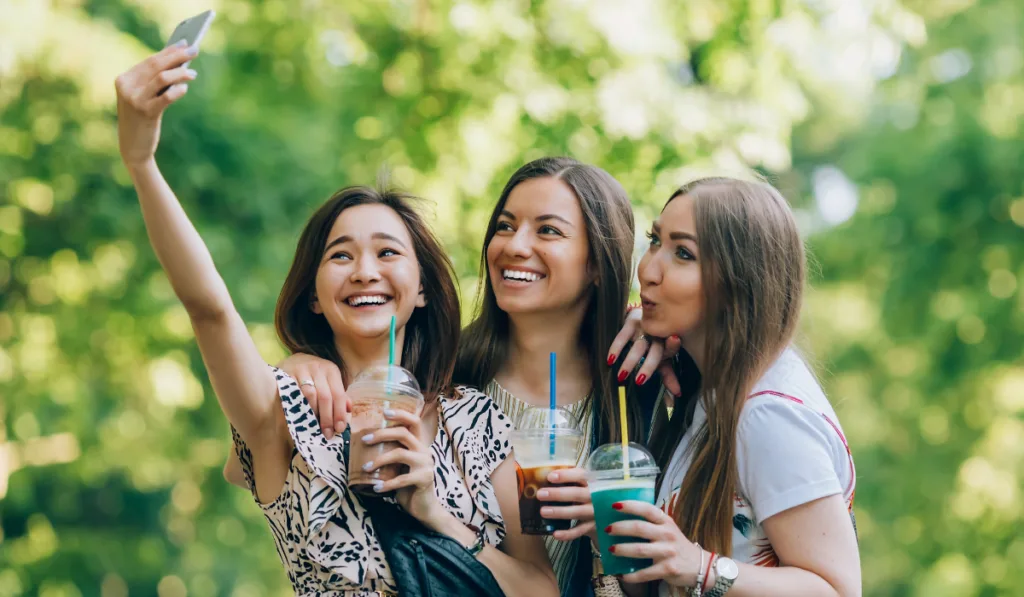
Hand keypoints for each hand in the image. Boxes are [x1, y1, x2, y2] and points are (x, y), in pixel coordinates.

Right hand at [115, 42, 198, 167]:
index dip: (169, 52)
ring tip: (193, 73)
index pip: (150, 61)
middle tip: (194, 50)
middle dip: (177, 56)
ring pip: (162, 78)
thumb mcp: (143, 97)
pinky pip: (166, 97)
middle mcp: (127, 87)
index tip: (184, 44)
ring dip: (181, 73)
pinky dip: (178, 90)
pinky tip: (185, 89)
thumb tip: (178, 62)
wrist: (133, 146)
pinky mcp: (146, 112)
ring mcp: (135, 99)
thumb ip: (154, 81)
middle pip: (156, 65)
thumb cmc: (141, 119)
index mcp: (123, 79)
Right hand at [277, 353, 349, 438]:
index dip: (339, 413)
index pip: (338, 394)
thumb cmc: (316, 375)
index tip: (339, 429)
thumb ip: (339, 395)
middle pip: (325, 397)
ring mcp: (301, 370)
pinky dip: (299, 407)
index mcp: (331, 370)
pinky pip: (294, 393)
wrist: (294, 361)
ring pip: (309, 396)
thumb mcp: (330, 380)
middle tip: (327, 434)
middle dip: (327, 418)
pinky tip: (301, 418)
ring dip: (313, 414)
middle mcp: (317, 368)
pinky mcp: (286, 375)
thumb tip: (349, 410)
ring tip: (315, 428)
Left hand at [360, 408, 440, 523]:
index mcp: (419, 444)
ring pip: (400, 453)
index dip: (400, 414)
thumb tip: (365, 445)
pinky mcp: (424, 479)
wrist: (425, 507)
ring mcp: (426, 464)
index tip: (384, 412)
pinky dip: (386, 484)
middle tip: (365, 439)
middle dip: (382, 434)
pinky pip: (402, 479)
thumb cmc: (408, 485)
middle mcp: (425, 451)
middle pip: (404, 433)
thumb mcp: (400, 466)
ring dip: (379, 460)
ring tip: (365, 467)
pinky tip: (376, 488)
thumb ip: (392, 454)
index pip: (414, 422)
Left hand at [537, 467, 596, 542]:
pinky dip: (568, 533)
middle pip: (577, 494)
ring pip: (577, 512)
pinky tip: (555, 534)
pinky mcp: (594, 527)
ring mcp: (596, 512)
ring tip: (543, 511)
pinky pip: (580, 531)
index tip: (550, 477)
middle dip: (558, 494)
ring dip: (559, 512)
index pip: (581, 475)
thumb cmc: (593, 495)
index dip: (566, 475)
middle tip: (540, 494)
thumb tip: (546, 475)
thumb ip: (573, 480)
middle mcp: (597, 496)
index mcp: (594, 482)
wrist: (612, 515)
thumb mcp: (588, 485)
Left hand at [605, 500, 701, 587]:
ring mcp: (668, 552)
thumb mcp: (667, 529)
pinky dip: (631, 575)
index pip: (647, 509)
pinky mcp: (668, 569)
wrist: (699, 565)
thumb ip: (650, 523)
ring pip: (640, 550)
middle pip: (639, 528)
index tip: (614, 505)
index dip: (630, 506)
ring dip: (622, 550)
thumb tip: (620, 518)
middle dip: (620, 528)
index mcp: (665, 521)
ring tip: (610, 550)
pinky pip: (645, 573)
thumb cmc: (675, 544)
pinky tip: (621, 574)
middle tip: (607, 529)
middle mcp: (667, 534)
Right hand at [607, 308, 682, 398]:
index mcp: (668, 344)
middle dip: (648, 367)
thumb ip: (669, 375)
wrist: (644, 314)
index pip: (671, 352)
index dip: (671, 359)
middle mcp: (659, 335)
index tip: (668, 369)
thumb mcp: (662, 357)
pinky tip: (610, 359)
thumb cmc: (654, 340)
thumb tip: (678, 395)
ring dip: (630, 362)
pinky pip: (623, 336)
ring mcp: (645, 327)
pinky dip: (616, 348)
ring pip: (639, 346)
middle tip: (639, 381)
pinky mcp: (631, 321)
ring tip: (621, 376)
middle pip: (656, 352)